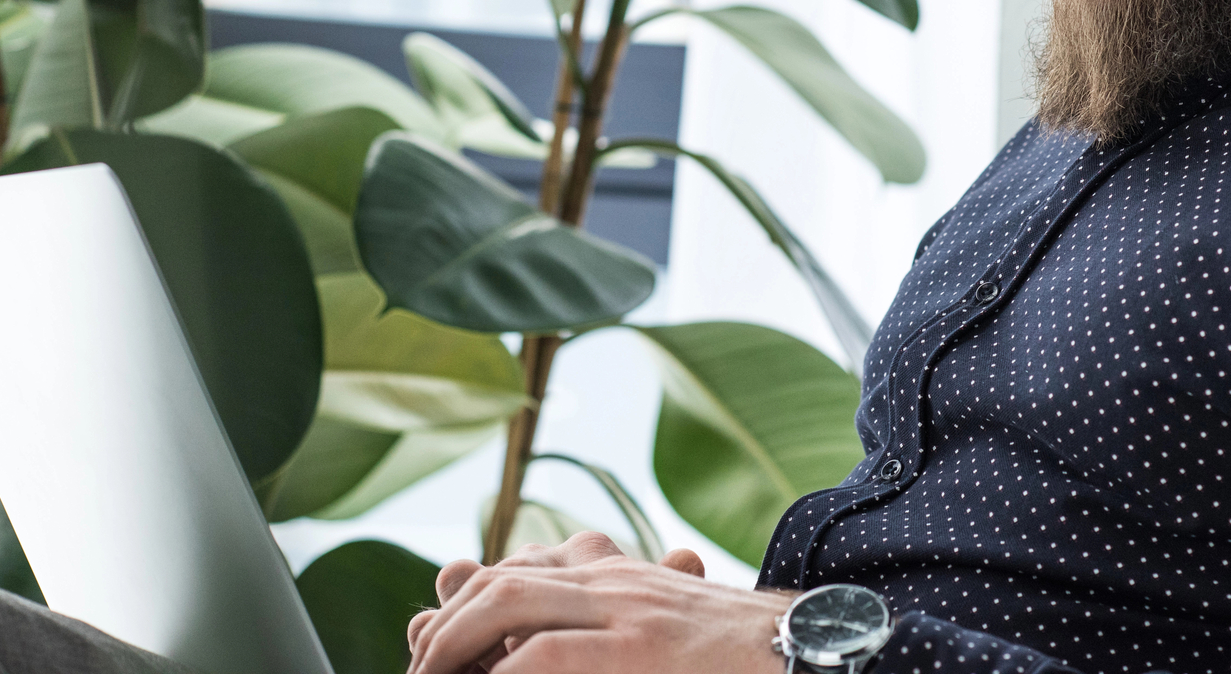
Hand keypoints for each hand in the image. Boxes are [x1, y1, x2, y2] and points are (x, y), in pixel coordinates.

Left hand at [405, 531, 789, 673]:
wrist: (812, 650)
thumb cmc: (741, 654)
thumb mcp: (663, 620)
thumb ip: (603, 612)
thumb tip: (526, 633)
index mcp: (620, 572)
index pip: (521, 567)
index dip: (467, 600)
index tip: (434, 636)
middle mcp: (616, 578)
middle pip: (500, 580)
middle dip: (445, 624)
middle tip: (419, 667)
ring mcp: (625, 611)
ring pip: (507, 605)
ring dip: (452, 648)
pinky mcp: (635, 651)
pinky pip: (545, 657)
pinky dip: (503, 673)